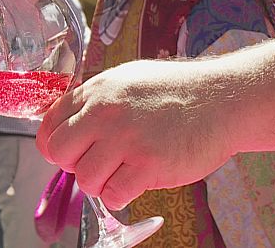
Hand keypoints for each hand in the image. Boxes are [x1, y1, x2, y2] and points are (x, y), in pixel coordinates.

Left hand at [36, 59, 235, 209]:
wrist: (224, 99)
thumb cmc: (178, 91)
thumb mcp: (128, 80)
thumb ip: (95, 101)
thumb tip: (67, 126)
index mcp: (98, 90)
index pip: (50, 124)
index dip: (56, 144)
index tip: (71, 151)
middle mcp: (106, 112)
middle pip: (60, 153)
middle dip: (74, 164)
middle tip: (98, 163)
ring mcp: (126, 138)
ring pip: (85, 179)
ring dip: (101, 183)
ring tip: (123, 171)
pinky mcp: (148, 164)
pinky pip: (113, 195)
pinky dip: (121, 195)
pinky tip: (138, 180)